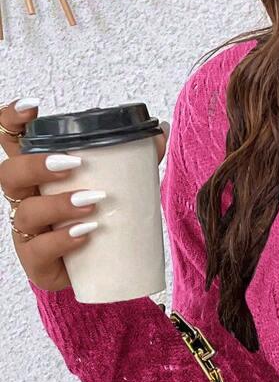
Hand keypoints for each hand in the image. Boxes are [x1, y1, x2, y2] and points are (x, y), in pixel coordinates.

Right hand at [0, 97, 168, 292]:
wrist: (99, 273)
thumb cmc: (98, 221)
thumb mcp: (114, 188)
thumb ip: (135, 161)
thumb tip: (160, 132)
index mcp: (38, 174)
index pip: (11, 140)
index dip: (11, 121)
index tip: (32, 108)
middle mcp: (26, 199)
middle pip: (10, 173)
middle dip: (36, 166)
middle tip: (72, 164)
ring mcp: (28, 231)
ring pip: (26, 212)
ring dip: (58, 205)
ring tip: (91, 203)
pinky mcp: (36, 261)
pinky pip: (38, 250)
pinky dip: (62, 240)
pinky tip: (84, 234)